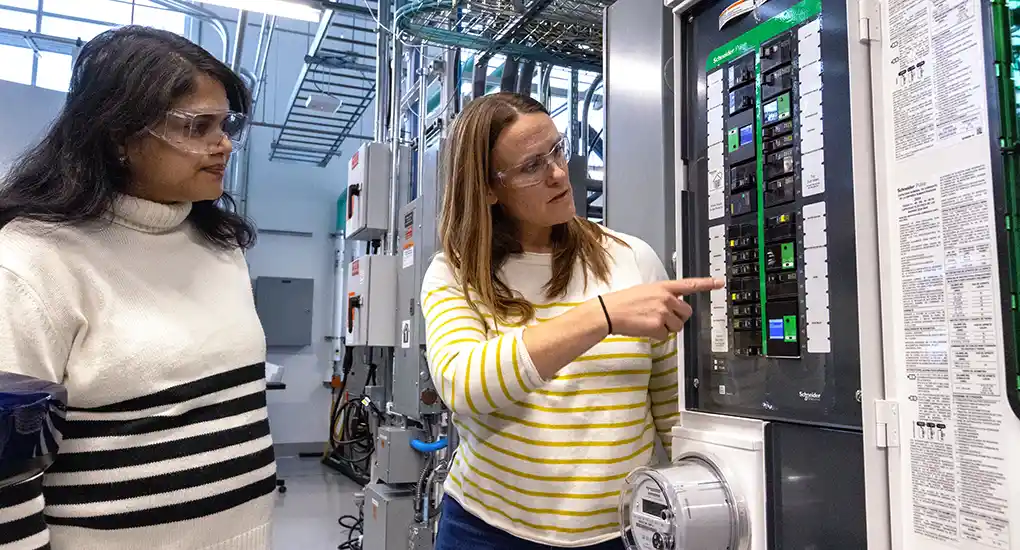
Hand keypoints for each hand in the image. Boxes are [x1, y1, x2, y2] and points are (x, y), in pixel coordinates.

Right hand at [598, 278, 723, 339]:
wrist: (609, 312)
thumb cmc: (623, 302)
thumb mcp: (645, 291)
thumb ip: (662, 296)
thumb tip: (672, 305)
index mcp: (663, 287)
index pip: (689, 284)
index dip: (707, 283)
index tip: (720, 282)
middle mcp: (666, 298)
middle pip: (687, 313)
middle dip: (678, 318)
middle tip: (663, 318)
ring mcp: (663, 312)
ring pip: (677, 326)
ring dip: (666, 328)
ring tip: (649, 322)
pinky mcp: (658, 325)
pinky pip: (665, 335)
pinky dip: (656, 335)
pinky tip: (644, 328)